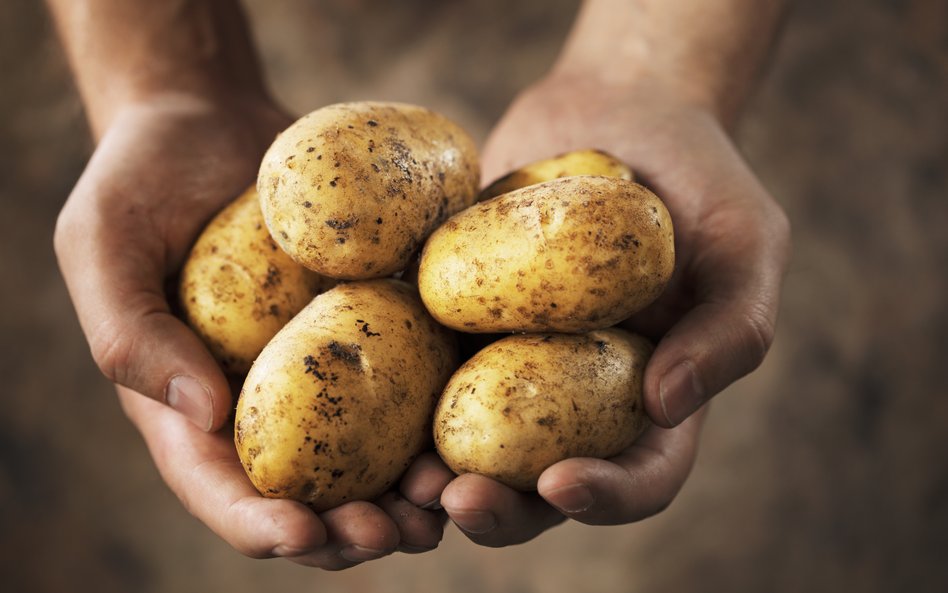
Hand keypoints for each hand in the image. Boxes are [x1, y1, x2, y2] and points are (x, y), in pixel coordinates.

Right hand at [55, 93, 446, 566]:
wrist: (215, 119)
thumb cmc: (143, 178)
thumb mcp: (102, 242)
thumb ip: (131, 331)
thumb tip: (202, 416)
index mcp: (190, 405)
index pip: (220, 487)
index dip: (259, 525)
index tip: (301, 534)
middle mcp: (265, 402)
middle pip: (309, 493)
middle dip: (350, 531)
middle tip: (396, 535)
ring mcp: (325, 370)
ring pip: (372, 457)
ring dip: (409, 494)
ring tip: (447, 502)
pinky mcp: (373, 327)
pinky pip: (411, 382)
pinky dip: (442, 416)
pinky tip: (476, 426)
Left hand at [401, 73, 789, 544]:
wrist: (616, 109)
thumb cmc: (698, 177)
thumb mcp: (746, 243)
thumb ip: (731, 327)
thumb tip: (666, 405)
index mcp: (652, 395)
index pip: (640, 474)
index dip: (606, 497)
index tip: (562, 484)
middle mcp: (577, 394)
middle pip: (540, 484)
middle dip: (501, 509)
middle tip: (457, 500)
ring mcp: (510, 360)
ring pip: (470, 442)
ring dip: (435, 475)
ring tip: (404, 479)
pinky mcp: (458, 318)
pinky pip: (422, 364)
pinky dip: (393, 393)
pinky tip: (365, 392)